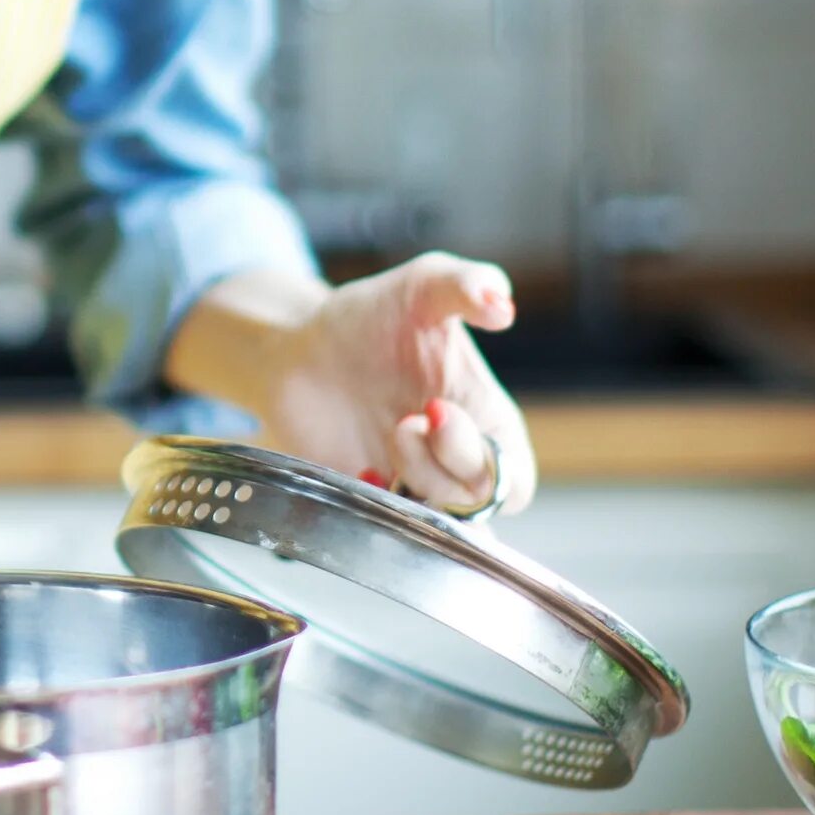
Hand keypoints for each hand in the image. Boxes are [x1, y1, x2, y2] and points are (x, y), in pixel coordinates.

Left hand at [249, 253, 537, 516]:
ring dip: (414, 483)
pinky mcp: (366, 501)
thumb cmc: (372, 318)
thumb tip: (504, 307)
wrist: (299, 346)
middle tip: (404, 422)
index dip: (487, 458)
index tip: (438, 409)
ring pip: (436, 522)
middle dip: (446, 466)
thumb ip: (467, 284)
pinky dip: (374, 504)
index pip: (514, 477)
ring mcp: (409, 485)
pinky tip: (360, 469)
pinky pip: (382, 530)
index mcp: (484, 420)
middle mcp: (451, 461)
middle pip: (478, 502)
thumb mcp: (422, 285)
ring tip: (387, 433)